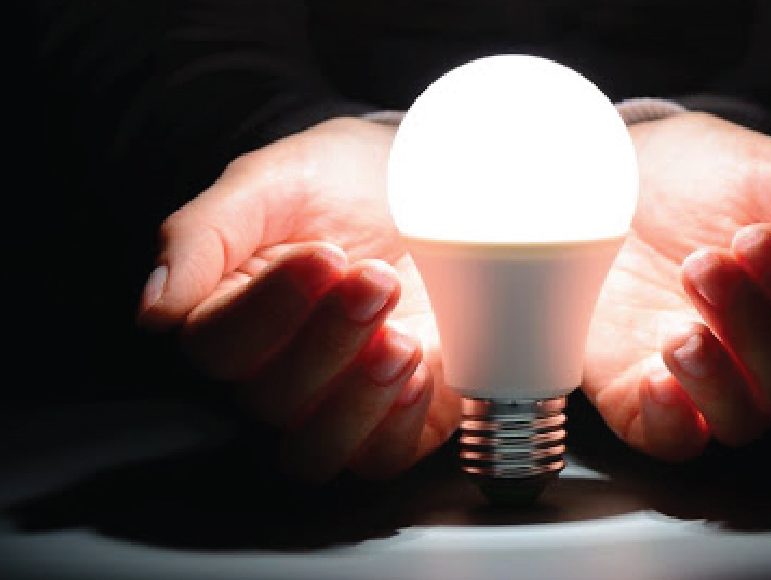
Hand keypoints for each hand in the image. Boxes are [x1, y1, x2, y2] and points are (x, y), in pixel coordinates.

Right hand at [137, 118, 459, 481]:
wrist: (425, 184)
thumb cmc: (339, 184)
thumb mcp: (270, 182)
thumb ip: (203, 235)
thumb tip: (153, 310)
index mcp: (230, 318)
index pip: (217, 349)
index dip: (269, 312)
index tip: (323, 256)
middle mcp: (276, 372)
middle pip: (269, 400)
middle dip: (328, 339)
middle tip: (375, 278)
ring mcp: (337, 401)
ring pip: (316, 450)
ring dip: (358, 398)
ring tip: (401, 337)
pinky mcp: (399, 418)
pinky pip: (382, 459)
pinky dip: (398, 425)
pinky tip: (419, 371)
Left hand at [583, 112, 770, 459]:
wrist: (614, 169)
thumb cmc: (703, 175)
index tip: (755, 236)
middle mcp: (765, 351)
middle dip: (753, 326)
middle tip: (704, 264)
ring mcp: (704, 377)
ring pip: (741, 420)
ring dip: (717, 379)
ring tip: (681, 329)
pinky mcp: (639, 391)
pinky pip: (668, 439)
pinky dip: (669, 420)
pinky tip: (658, 379)